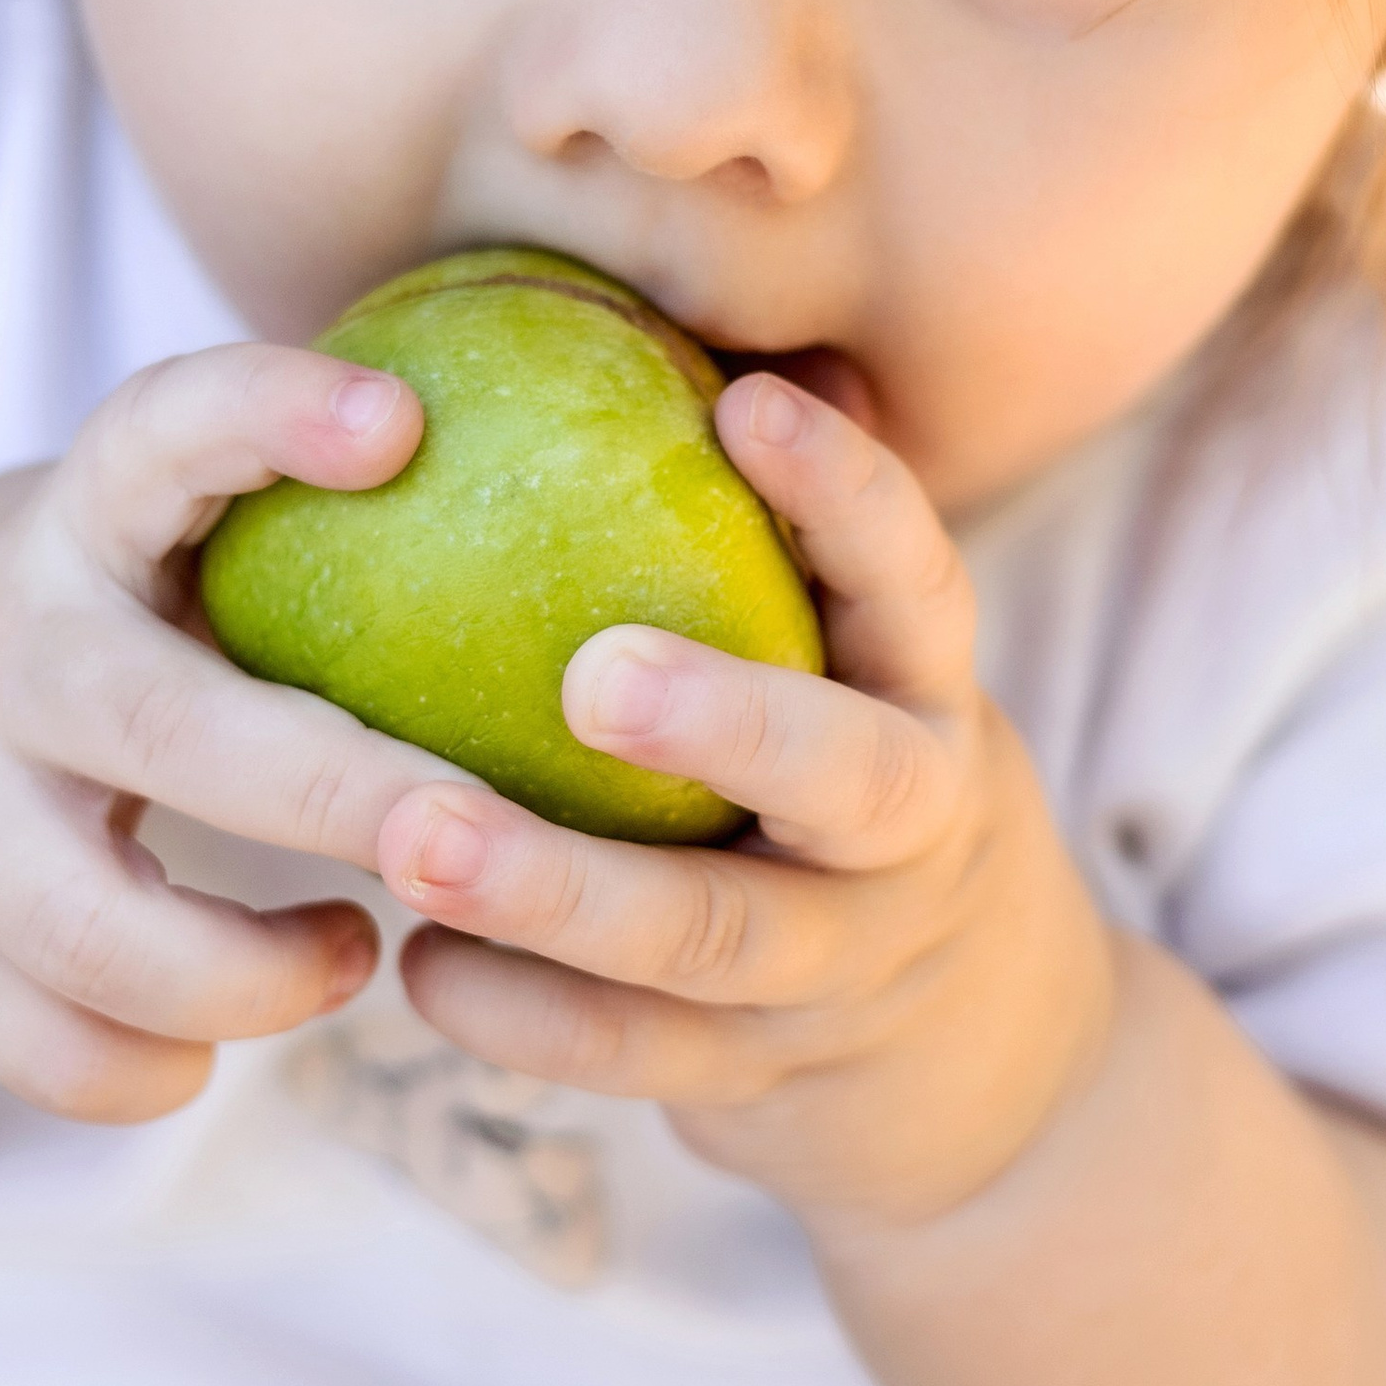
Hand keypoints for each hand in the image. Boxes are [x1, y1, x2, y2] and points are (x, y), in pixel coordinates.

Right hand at [0, 344, 454, 1122]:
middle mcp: (10, 662)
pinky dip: (150, 1068)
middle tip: (481, 832)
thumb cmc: (89, 608)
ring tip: (353, 953)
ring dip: (256, 972)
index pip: (156, 430)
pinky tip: (217, 1039)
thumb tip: (632, 421)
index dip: (266, 415)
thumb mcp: (153, 517)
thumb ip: (308, 492)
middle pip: (164, 729)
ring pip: (93, 931)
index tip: (400, 422)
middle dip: (340, 794)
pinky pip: (48, 1048)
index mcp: (79, 523)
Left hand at [375, 368, 1113, 1231]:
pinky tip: (416, 969)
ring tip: (415, 839)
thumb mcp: (847, 663)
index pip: (915, 578)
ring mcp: (845, 967)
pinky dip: (529, 1019)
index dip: (847, 494)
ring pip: (716, 940)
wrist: (970, 1057)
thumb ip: (757, 537)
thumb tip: (605, 306)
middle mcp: (913, 830)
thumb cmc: (838, 778)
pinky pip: (643, 1055)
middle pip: (850, 776)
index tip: (746, 404)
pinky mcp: (766, 1079)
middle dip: (731, 720)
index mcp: (928, 692)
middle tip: (587, 673)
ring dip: (561, 894)